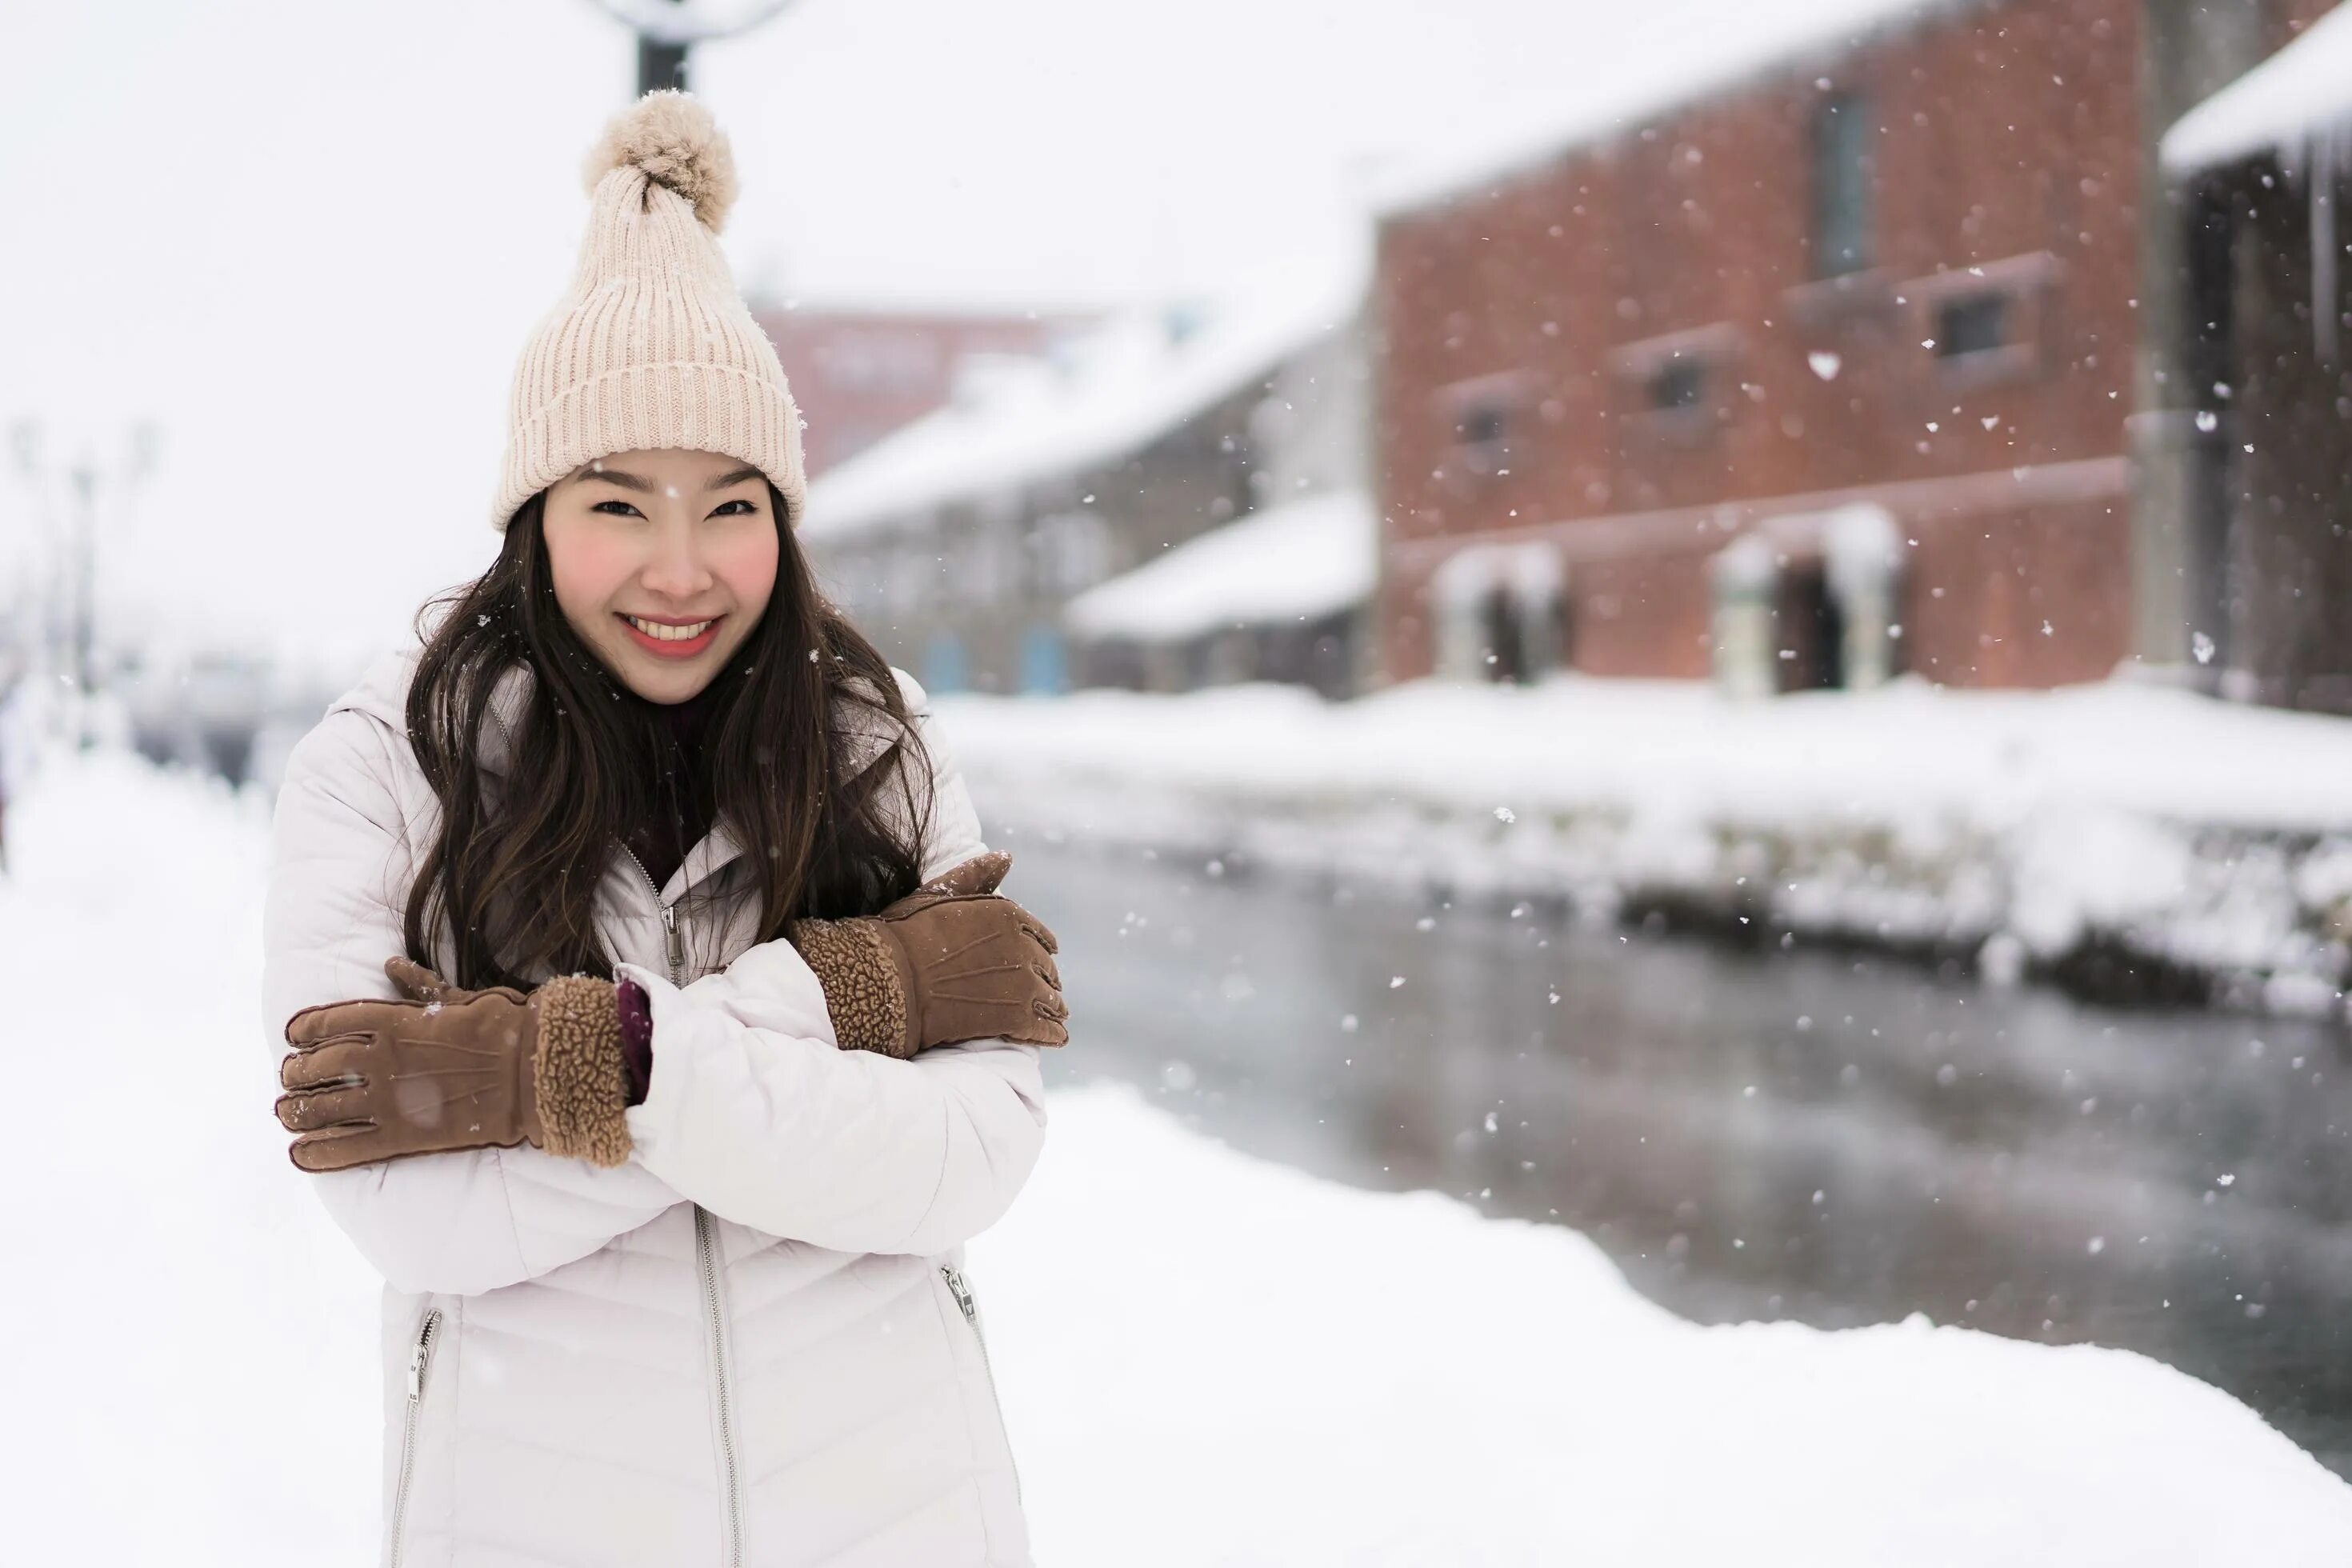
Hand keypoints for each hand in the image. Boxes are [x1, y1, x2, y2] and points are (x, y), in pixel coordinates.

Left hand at [274, 959, 631, 1172]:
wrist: (532, 1071)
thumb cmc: (502, 1027)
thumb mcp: (457, 996)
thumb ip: (419, 985)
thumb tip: (391, 964)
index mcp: (394, 1020)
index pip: (328, 1021)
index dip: (303, 1029)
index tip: (291, 1036)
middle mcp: (382, 1059)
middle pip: (317, 1066)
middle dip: (296, 1074)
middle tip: (288, 1079)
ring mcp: (389, 1099)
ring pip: (322, 1107)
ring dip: (296, 1111)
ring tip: (287, 1114)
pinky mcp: (402, 1135)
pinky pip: (346, 1148)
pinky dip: (317, 1153)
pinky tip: (300, 1155)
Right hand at [789, 851, 1068, 1057]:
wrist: (890, 978)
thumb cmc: (906, 935)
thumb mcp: (940, 893)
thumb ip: (976, 876)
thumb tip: (1006, 857)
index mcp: (1010, 915)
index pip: (1041, 937)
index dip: (1041, 951)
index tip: (1040, 962)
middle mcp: (1024, 948)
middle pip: (1047, 969)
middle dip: (1046, 981)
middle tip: (1045, 995)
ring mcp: (1023, 985)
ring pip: (1050, 1000)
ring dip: (1053, 1009)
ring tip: (1054, 1019)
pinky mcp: (1015, 1019)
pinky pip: (1045, 1029)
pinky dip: (1052, 1034)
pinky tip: (1055, 1038)